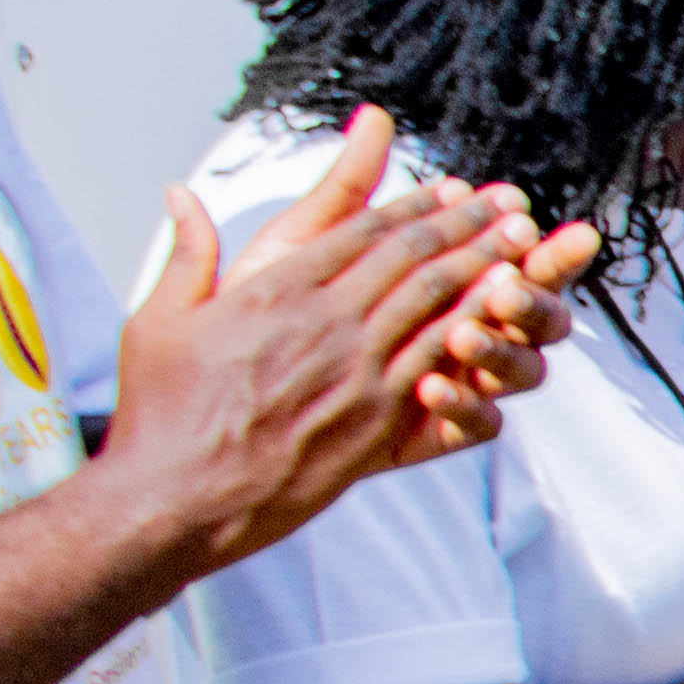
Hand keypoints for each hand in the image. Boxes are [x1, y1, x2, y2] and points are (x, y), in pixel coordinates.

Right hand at [100, 108, 600, 573]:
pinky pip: (440, 364)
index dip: (414, 205)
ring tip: (524, 241)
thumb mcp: (158, 319)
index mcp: (277, 290)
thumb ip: (187, 251)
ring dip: (486, 266)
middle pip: (413, 258)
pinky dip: (478, 332)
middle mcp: (326, 322)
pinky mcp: (378, 420)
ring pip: (436, 304)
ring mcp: (357, 372)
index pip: (362, 232)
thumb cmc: (161, 412)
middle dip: (468, 224)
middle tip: (512, 201)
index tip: (451, 187)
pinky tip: (507, 315)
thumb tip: (179, 191)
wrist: (177, 496)